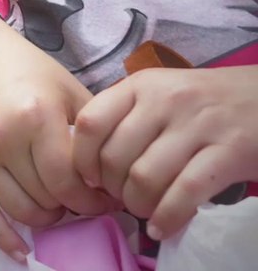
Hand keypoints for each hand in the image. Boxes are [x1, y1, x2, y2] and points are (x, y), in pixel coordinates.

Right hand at [0, 23, 117, 260]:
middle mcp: (3, 136)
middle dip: (73, 206)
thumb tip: (119, 179)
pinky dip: (1, 236)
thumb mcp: (71, 91)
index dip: (93, 200)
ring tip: (58, 205)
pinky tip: (20, 250)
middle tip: (84, 201)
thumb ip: (95, 132)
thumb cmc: (30, 71)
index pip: (69, 181)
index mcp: (37, 116)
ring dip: (46, 217)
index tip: (106, 199)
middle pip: (47, 198)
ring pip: (20, 210)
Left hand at [73, 65, 257, 239]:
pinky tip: (162, 226)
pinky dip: (167, 217)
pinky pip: (185, 193)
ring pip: (145, 178)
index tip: (90, 178)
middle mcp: (166, 101)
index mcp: (141, 85)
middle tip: (122, 198)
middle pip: (115, 158)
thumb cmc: (205, 99)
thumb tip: (88, 161)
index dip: (82, 159)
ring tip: (144, 211)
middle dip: (112, 190)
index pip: (91, 122)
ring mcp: (199, 125)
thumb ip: (126, 117)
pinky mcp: (230, 152)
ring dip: (138, 206)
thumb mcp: (160, 92)